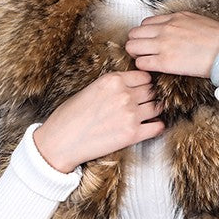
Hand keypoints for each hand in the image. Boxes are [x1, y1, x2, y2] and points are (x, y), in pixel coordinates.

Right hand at [33, 69, 165, 171]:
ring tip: (146, 116)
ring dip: (153, 112)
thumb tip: (129, 88)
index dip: (143, 84)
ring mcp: (130, 114)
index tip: (140, 91)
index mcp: (112, 80)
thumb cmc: (70, 116)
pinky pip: (157, 127)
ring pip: (156, 107)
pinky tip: (150, 127)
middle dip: (149, 97)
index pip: (143, 76)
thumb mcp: (91, 89)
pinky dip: (157, 126)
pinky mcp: (132, 134)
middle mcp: (124, 94)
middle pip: (151, 91)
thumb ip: (112, 86)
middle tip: (143, 105)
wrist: (61, 142)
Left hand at [124, 10, 218, 82]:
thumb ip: (181, 23)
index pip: (145, 23)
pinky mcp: (165, 62)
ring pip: (133, 47)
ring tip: (145, 61)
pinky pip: (141, 63)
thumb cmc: (217, 38)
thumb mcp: (196, 20)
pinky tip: (151, 70)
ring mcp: (163, 44)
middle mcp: (165, 29)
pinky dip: (142, 67)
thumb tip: (175, 29)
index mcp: (173, 18)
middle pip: (134, 33)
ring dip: (136, 55)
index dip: (144, 34)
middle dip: (135, 44)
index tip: (148, 43)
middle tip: (142, 53)